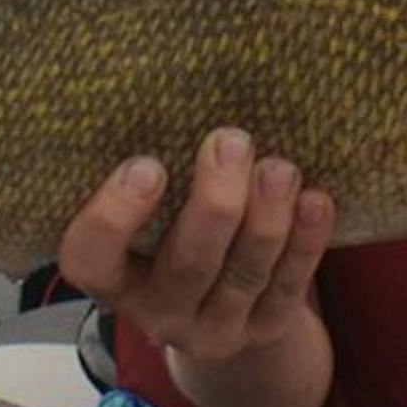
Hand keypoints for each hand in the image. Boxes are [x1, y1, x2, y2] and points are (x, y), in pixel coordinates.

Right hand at [57, 127, 334, 367]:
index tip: (146, 164)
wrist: (221, 311)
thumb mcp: (149, 213)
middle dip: (215, 204)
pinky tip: (316, 202)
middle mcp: (158, 311)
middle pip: (186, 266)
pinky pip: (288, 289)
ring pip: (243, 276)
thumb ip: (154, 170)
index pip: (90, 258)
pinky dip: (305, 245)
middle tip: (231, 142)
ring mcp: (215, 328)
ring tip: (280, 168)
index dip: (113, 217)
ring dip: (266, 220)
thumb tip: (178, 76)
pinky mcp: (265, 330)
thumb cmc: (172, 231)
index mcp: (114, 277)